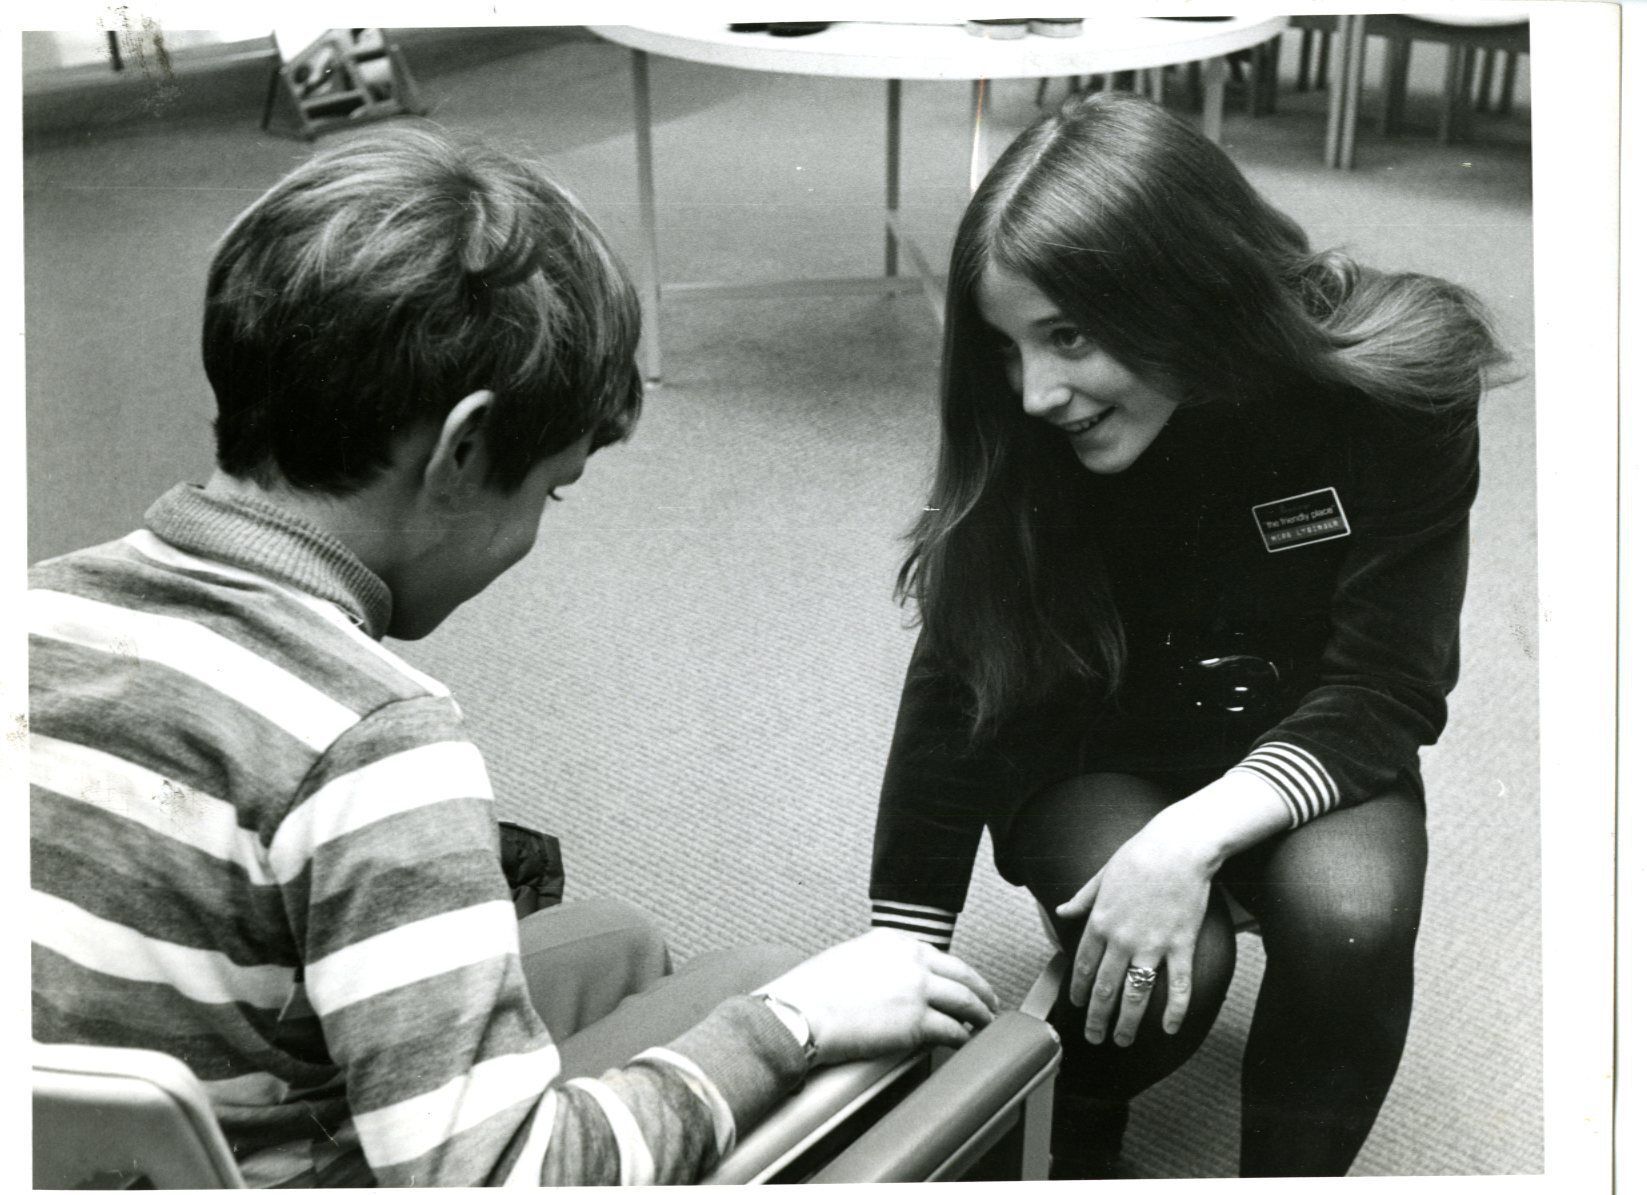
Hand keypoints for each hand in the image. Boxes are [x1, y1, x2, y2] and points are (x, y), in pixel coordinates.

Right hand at [757, 929, 998, 1065]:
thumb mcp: (850, 959)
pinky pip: (952, 1030)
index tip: (962, 982)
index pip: (939, 956)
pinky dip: (962, 1037)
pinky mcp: (917, 1022)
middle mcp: (911, 960)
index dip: (956, 972)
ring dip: (979, 1014)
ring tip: (984, 1023)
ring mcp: (917, 989)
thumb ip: (878, 965)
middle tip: (988, 1002)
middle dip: (980, 990)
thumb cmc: (812, 990)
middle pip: (962, 974)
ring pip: (965, 1001)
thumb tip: (889, 983)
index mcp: (894, 941)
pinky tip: (963, 1041)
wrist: (801, 1012)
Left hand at [1055, 813, 1218, 1047]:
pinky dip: (1174, 1010)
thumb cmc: (1139, 855)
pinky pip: (1178, 986)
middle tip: (1095, 1038)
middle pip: (1105, 989)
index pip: (1082, 966)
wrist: (1178, 847)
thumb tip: (1062, 911)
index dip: (1078, 991)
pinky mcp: (1181, 945)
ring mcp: (1152, 945)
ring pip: (1136, 995)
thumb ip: (1082, 900)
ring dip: (1128, 1023)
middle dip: (1097, 1018)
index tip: (1077, 1007)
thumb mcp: (1101, 876)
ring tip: (1123, 1040)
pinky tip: (1168, 1028)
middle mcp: (1121, 939)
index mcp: (1099, 922)